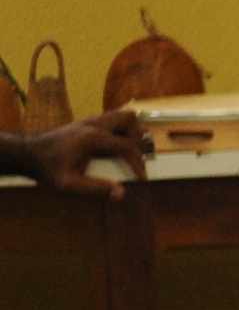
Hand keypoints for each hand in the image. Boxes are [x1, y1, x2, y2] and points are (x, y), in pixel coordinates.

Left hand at [9, 109, 148, 194]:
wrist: (26, 153)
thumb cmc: (46, 169)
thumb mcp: (68, 185)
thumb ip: (95, 189)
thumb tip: (121, 193)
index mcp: (93, 138)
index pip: (127, 146)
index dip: (138, 164)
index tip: (141, 178)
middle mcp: (93, 125)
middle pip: (129, 119)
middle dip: (137, 137)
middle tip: (132, 155)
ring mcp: (89, 121)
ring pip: (121, 115)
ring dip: (129, 131)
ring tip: (124, 150)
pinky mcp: (85, 123)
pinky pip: (110, 120)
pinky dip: (117, 131)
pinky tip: (109, 148)